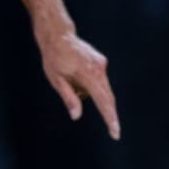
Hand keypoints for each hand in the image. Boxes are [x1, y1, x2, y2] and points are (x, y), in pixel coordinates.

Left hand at [37, 23, 119, 139]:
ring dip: (90, 93)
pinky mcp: (102, 62)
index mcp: (88, 74)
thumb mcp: (56, 80)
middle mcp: (99, 69)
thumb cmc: (53, 59)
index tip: (115, 131)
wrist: (59, 36)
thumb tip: (76, 116)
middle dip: (108, 113)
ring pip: (101, 89)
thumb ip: (68, 97)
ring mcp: (102, 64)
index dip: (109, 118)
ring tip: (69, 79)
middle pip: (108, 97)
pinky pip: (98, 80)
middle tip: (114, 132)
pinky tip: (74, 74)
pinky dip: (90, 84)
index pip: (102, 101)